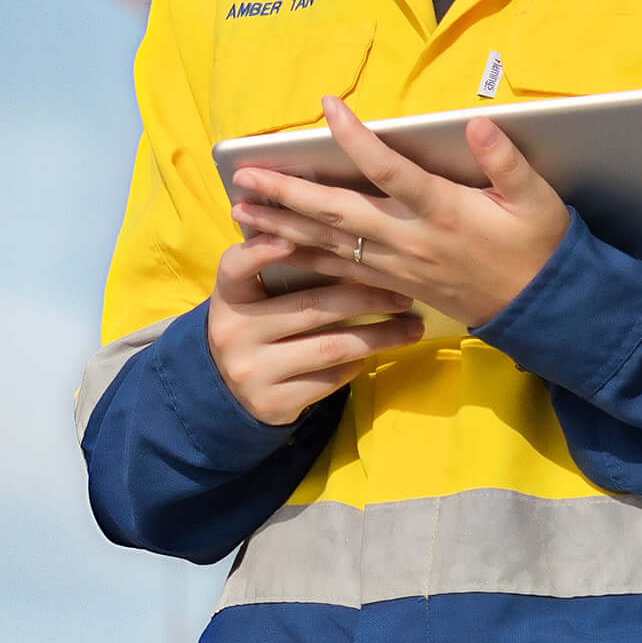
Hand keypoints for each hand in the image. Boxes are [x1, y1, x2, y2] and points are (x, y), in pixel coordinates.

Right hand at [207, 232, 421, 428]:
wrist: (234, 388)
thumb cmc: (260, 325)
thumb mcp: (257, 296)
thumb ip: (284, 269)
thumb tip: (349, 239)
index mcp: (228, 296)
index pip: (236, 267)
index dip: (260, 252)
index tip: (290, 239)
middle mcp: (231, 333)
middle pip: (308, 308)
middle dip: (365, 299)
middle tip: (403, 294)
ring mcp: (250, 371)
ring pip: (328, 348)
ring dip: (379, 336)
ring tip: (412, 329)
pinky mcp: (271, 403)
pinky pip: (328, 379)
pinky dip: (356, 365)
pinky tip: (371, 356)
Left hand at [229, 98, 571, 332]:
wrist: (541, 309)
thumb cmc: (538, 246)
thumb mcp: (536, 200)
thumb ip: (505, 161)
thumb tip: (477, 124)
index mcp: (444, 210)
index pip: (389, 169)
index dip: (356, 137)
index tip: (327, 105)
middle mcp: (411, 239)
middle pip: (338, 212)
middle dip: (288, 193)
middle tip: (245, 176)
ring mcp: (397, 266)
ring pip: (328, 245)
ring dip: (281, 226)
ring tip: (240, 210)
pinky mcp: (392, 284)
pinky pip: (338, 271)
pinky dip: (302, 257)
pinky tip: (273, 247)